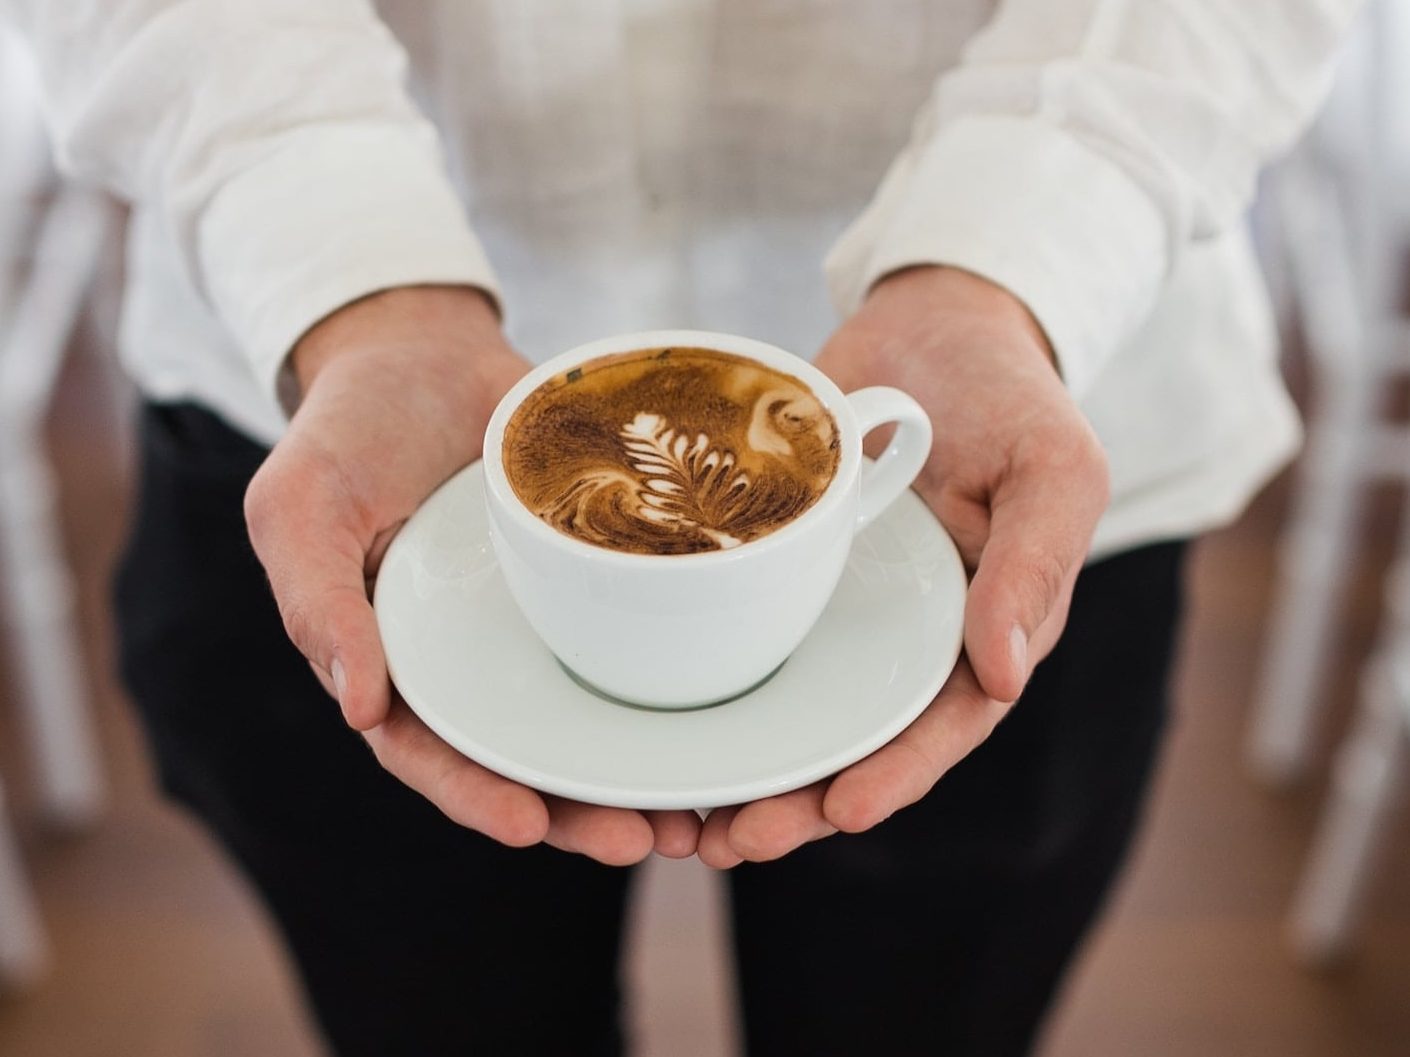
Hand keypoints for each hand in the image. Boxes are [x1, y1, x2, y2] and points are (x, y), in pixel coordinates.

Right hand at [244, 286, 701, 863]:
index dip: (478, 795)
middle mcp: (477, 657)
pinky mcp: (597, 577)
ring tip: (703, 811)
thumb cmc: (345, 431)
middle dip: (585, 809)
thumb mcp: (299, 506)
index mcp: (401, 662)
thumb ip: (318, 603)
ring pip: (593, 713)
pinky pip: (638, 635)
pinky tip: (728, 707)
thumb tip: (359, 710)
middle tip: (649, 836)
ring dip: (641, 767)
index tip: (532, 823)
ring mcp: (541, 622)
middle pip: (530, 756)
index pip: (435, 752)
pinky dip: (676, 679)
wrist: (423, 350)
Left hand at [698, 266, 1108, 866]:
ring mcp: (835, 603)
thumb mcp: (1053, 469)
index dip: (893, 775)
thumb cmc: (1012, 394)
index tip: (837, 812)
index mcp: (978, 628)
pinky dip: (703, 675)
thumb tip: (1005, 674)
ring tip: (680, 811)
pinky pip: (739, 626)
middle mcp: (902, 632)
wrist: (933, 320)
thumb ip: (1036, 566)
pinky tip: (649, 712)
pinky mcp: (779, 564)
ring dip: (742, 760)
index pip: (940, 723)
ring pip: (788, 700)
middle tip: (732, 839)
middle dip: (798, 797)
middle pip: (851, 735)